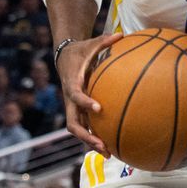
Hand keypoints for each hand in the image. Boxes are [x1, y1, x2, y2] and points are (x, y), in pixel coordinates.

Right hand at [58, 33, 122, 155]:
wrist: (64, 57)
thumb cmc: (81, 50)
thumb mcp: (90, 43)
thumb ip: (105, 40)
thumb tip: (122, 34)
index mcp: (72, 83)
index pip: (75, 95)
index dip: (85, 102)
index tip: (98, 108)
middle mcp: (70, 99)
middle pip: (73, 123)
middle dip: (86, 136)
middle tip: (102, 145)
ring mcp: (73, 108)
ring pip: (78, 130)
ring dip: (91, 143)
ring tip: (110, 154)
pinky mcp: (78, 111)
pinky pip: (86, 127)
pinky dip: (95, 137)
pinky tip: (113, 146)